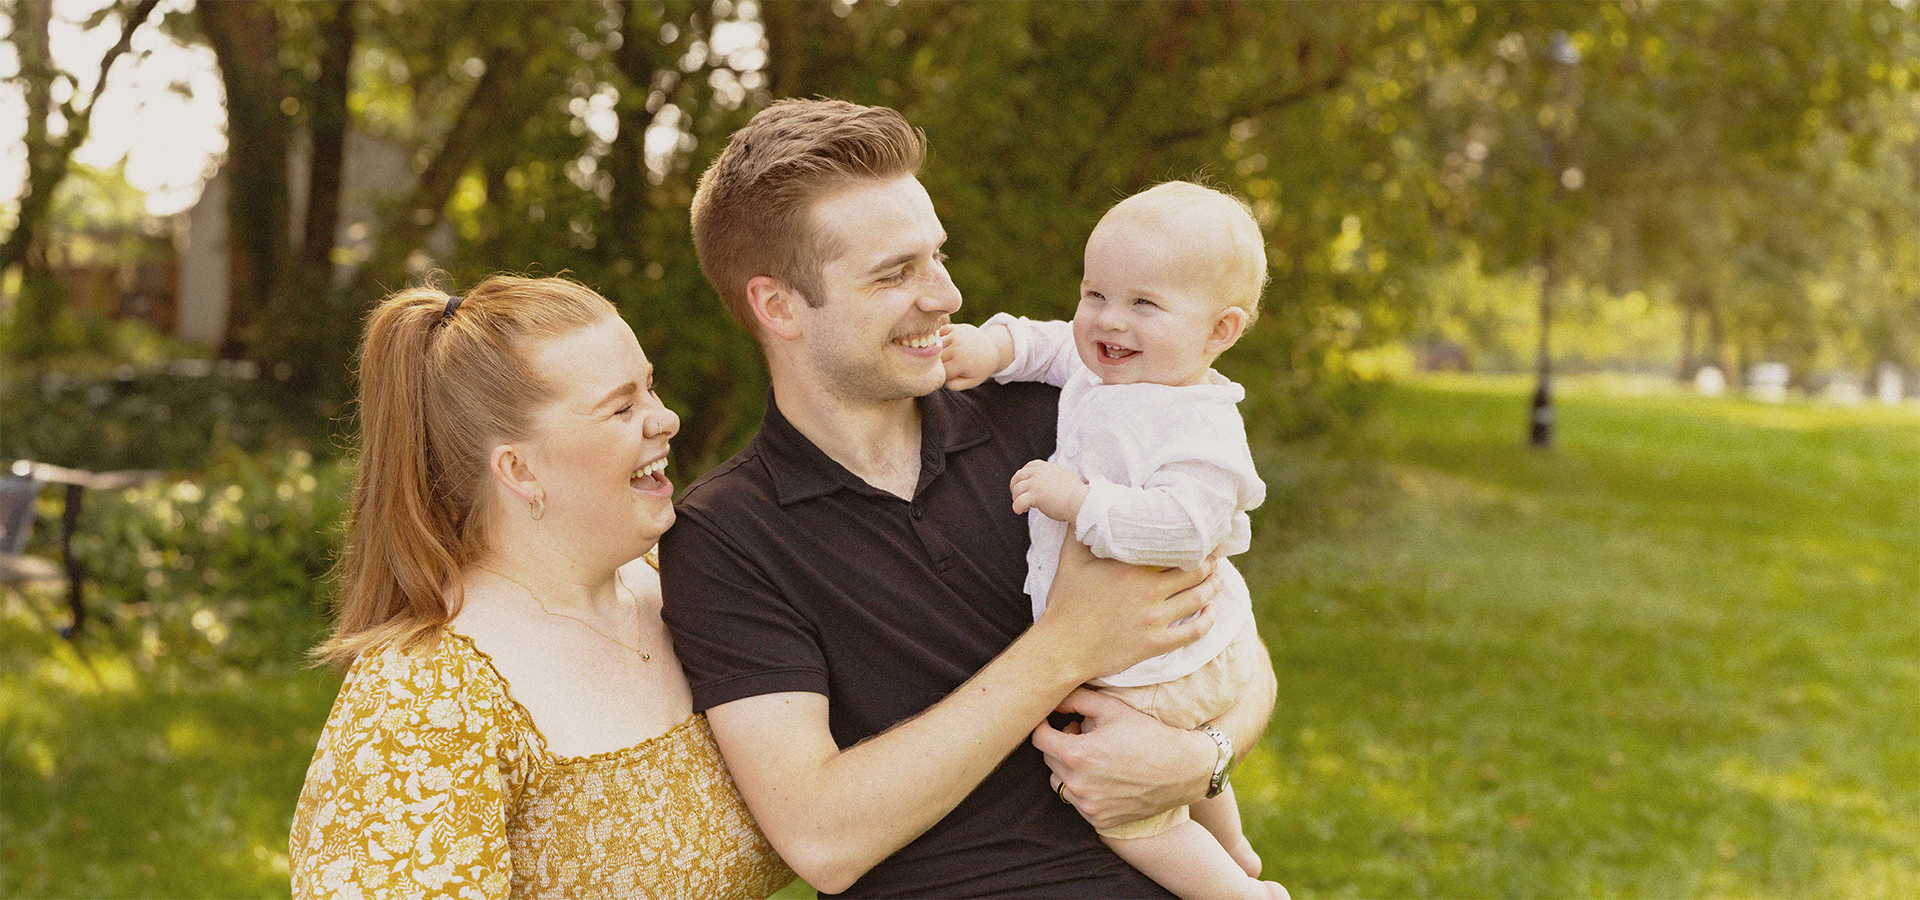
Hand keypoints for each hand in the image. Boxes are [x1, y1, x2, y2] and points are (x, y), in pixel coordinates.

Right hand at [940, 323, 1005, 389]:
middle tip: (951, 366)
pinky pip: (939, 333)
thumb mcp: (972, 382)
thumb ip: (954, 385)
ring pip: (935, 346)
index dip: (945, 376)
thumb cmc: (979, 368)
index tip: (953, 375)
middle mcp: (958, 346)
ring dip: (938, 352)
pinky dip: (940, 339)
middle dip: (941, 364)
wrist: (992, 349)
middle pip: (936, 359)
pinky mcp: (956, 327)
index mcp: (962, 362)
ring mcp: (956, 334)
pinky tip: (948, 345)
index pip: (942, 371)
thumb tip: (940, 378)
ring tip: (949, 356)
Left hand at [1010, 460, 1088, 522]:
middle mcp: (1041, 473)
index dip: (1024, 474)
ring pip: (1017, 489)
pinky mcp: (1035, 495)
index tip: (1023, 483)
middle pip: (1019, 475)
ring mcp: (1037, 483)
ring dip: (1016, 497)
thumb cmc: (1077, 496)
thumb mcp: (1065, 479)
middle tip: (1017, 496)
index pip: (1031, 466)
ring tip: (1021, 506)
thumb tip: (1049, 487)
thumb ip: (1055, 479)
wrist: (1082, 502)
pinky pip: (1019, 502)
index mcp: (1049, 468)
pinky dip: (1016, 507)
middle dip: (1015, 485)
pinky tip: (1020, 511)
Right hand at [1031, 535, 1216, 686]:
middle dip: (1210, 563)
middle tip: (1215, 558)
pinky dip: (1208, 620)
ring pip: (1198, 598)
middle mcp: (1147, 588)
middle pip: (1195, 571)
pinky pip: (1193, 632)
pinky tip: (1211, 612)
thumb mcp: (1070, 557)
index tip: (1202, 535)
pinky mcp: (1155, 643)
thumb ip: (1082, 527)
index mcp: (1131, 565)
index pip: (1175, 546)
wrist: (1062, 646)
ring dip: (1214, 587)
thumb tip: (1087, 497)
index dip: (1194, 541)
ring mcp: (1153, 618)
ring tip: (1218, 580)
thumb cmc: (1065, 600)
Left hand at [1034, 688, 1214, 829]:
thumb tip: (1054, 700)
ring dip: (1069, 770)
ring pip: (1060, 784)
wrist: (1183, 769)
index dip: (1044, 726)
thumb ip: (1077, 700)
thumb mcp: (1113, 709)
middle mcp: (1079, 784)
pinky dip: (1085, 790)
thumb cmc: (1148, 735)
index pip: (1039, 739)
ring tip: (1094, 758)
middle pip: (1049, 760)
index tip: (1051, 722)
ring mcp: (1089, 805)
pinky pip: (1079, 803)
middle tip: (1082, 734)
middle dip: (1060, 745)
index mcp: (1077, 755)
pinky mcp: (1100, 820)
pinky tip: (1105, 778)